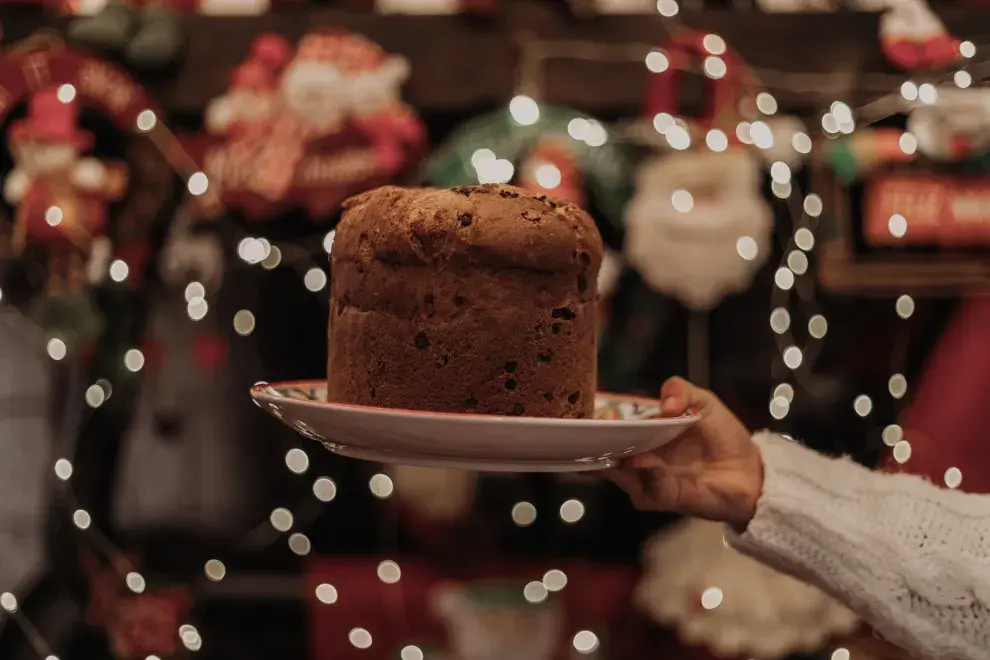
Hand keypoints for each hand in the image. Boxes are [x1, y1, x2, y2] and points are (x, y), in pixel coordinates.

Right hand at [603, 377, 763, 527]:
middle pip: (604, 451)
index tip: (597, 415)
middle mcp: (637, 455)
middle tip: (594, 433)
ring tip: (623, 448)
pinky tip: (651, 465)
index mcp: (643, 431)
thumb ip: (681, 390)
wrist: (749, 470)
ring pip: (619, 472)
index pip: (610, 426)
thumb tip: (665, 404)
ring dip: (619, 460)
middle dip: (596, 443)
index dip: (598, 421)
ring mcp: (646, 479)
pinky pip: (647, 488)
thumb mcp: (703, 402)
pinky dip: (648, 476)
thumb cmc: (723, 435)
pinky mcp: (661, 499)